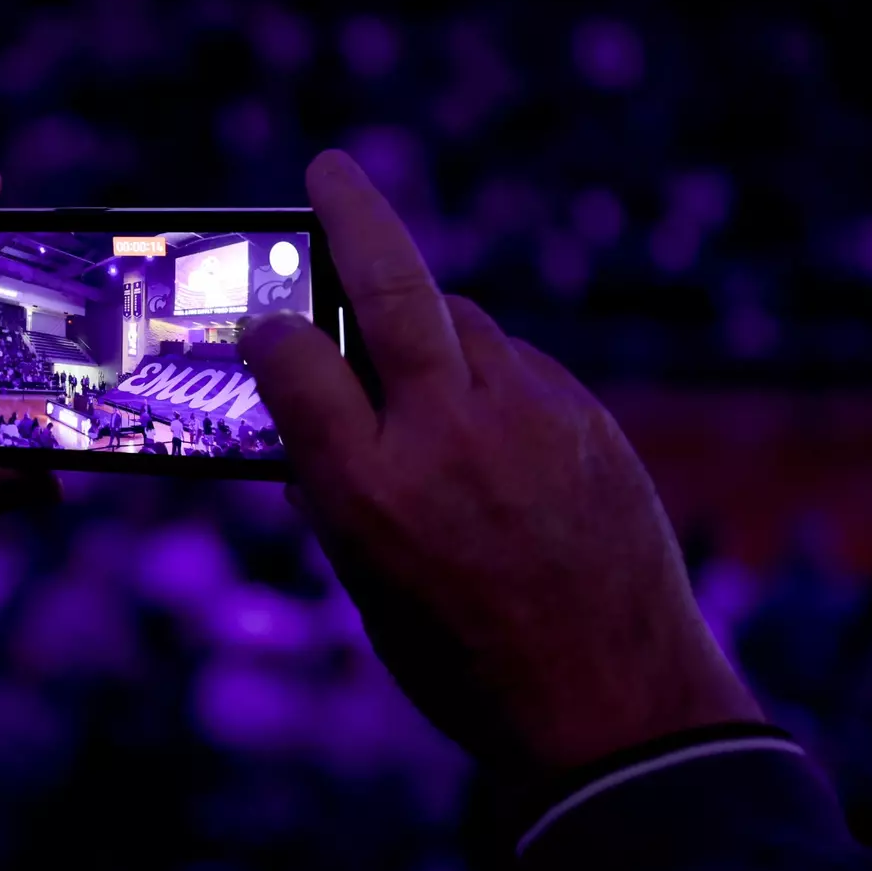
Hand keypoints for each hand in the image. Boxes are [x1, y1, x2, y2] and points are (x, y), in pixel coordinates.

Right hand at [240, 150, 759, 775]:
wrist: (611, 701)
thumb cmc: (464, 663)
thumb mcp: (369, 589)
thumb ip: (338, 494)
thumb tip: (316, 431)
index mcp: (368, 488)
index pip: (294, 360)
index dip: (268, 335)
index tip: (260, 327)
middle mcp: (445, 434)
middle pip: (393, 288)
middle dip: (355, 216)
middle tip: (330, 169)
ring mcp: (528, 416)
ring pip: (465, 321)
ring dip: (429, 324)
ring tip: (415, 363)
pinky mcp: (588, 418)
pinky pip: (521, 364)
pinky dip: (490, 373)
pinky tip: (489, 423)